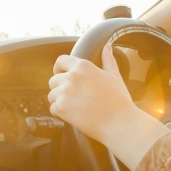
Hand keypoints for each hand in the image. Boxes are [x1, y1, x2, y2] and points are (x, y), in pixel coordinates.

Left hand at [48, 45, 167, 170]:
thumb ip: (108, 60)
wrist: (119, 123)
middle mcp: (71, 77)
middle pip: (53, 80)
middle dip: (60, 88)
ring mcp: (65, 92)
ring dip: (59, 101)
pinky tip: (74, 115)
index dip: (59, 68)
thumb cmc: (119, 101)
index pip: (60, 61)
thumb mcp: (114, 76)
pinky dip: (60, 113)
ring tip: (75, 107)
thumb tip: (107, 47)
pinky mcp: (61, 107)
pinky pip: (52, 108)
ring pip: (51, 95)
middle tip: (74, 97)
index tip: (60, 74)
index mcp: (83, 66)